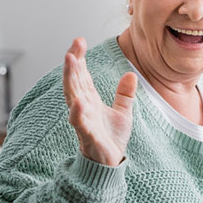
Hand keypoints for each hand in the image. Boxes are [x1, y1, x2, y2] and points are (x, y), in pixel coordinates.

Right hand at [63, 37, 136, 165]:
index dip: (79, 58)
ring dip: (71, 79)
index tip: (79, 40)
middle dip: (73, 63)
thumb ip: (125, 94)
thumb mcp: (122, 112)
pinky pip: (80, 123)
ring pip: (73, 97)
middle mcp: (83, 107)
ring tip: (71, 62)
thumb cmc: (111, 138)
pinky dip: (78, 113)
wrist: (110, 163)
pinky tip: (78, 102)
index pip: (82, 75)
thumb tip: (130, 74)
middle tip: (74, 44)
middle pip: (75, 81)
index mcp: (90, 100)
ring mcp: (83, 120)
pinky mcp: (88, 136)